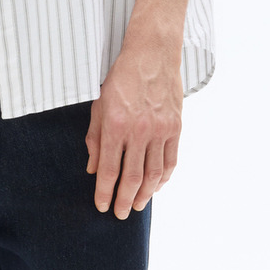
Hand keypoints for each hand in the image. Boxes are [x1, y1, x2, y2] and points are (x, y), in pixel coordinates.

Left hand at [85, 15, 183, 217]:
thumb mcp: (99, 106)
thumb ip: (94, 139)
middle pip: (132, 176)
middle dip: (125, 199)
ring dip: (145, 193)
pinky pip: (171, 160)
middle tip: (120, 214)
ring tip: (137, 205)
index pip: (110, 169)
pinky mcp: (176, 126)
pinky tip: (156, 186)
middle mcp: (139, 130)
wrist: (152, 54)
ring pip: (154, 173)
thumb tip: (93, 169)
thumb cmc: (121, 78)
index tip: (102, 206)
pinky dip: (164, 177)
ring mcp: (161, 129)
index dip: (105, 192)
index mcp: (116, 125)